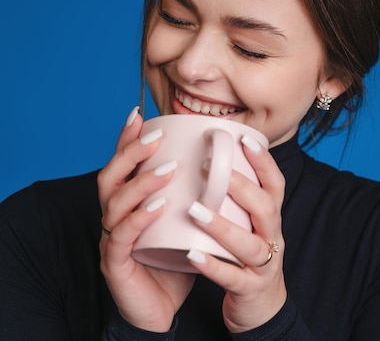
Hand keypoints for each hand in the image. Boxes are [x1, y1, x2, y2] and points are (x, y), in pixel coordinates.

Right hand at [98, 107, 194, 331]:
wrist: (162, 309)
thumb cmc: (175, 261)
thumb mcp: (185, 224)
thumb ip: (193, 197)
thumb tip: (225, 164)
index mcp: (129, 205)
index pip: (123, 166)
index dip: (126, 139)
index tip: (140, 114)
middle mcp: (114, 217)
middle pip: (110, 177)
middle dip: (130, 153)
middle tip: (155, 137)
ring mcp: (111, 240)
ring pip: (115, 204)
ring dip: (141, 182)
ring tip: (168, 169)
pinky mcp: (115, 264)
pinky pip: (121, 237)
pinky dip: (139, 218)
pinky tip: (158, 206)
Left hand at [186, 134, 287, 332]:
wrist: (260, 307)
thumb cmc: (245, 257)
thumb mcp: (248, 224)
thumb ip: (236, 198)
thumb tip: (210, 156)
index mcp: (271, 219)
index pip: (275, 185)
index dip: (264, 162)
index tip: (243, 139)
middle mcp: (272, 238)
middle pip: (266, 208)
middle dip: (241, 186)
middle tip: (209, 166)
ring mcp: (263, 265)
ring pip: (250, 244)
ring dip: (223, 225)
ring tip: (195, 210)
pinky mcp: (250, 290)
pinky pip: (232, 278)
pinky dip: (213, 266)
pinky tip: (191, 255)